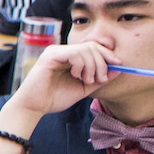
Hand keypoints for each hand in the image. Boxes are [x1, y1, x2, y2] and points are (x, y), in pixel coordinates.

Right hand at [0, 39, 115, 153]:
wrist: (35, 106)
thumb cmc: (55, 98)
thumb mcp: (84, 88)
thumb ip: (100, 79)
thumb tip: (119, 69)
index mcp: (70, 57)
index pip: (94, 47)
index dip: (108, 55)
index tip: (119, 65)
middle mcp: (62, 51)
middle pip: (92, 46)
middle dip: (102, 63)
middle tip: (100, 79)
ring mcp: (55, 52)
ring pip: (85, 50)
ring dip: (92, 66)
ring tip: (87, 80)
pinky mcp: (50, 56)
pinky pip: (74, 53)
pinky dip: (80, 65)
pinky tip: (75, 75)